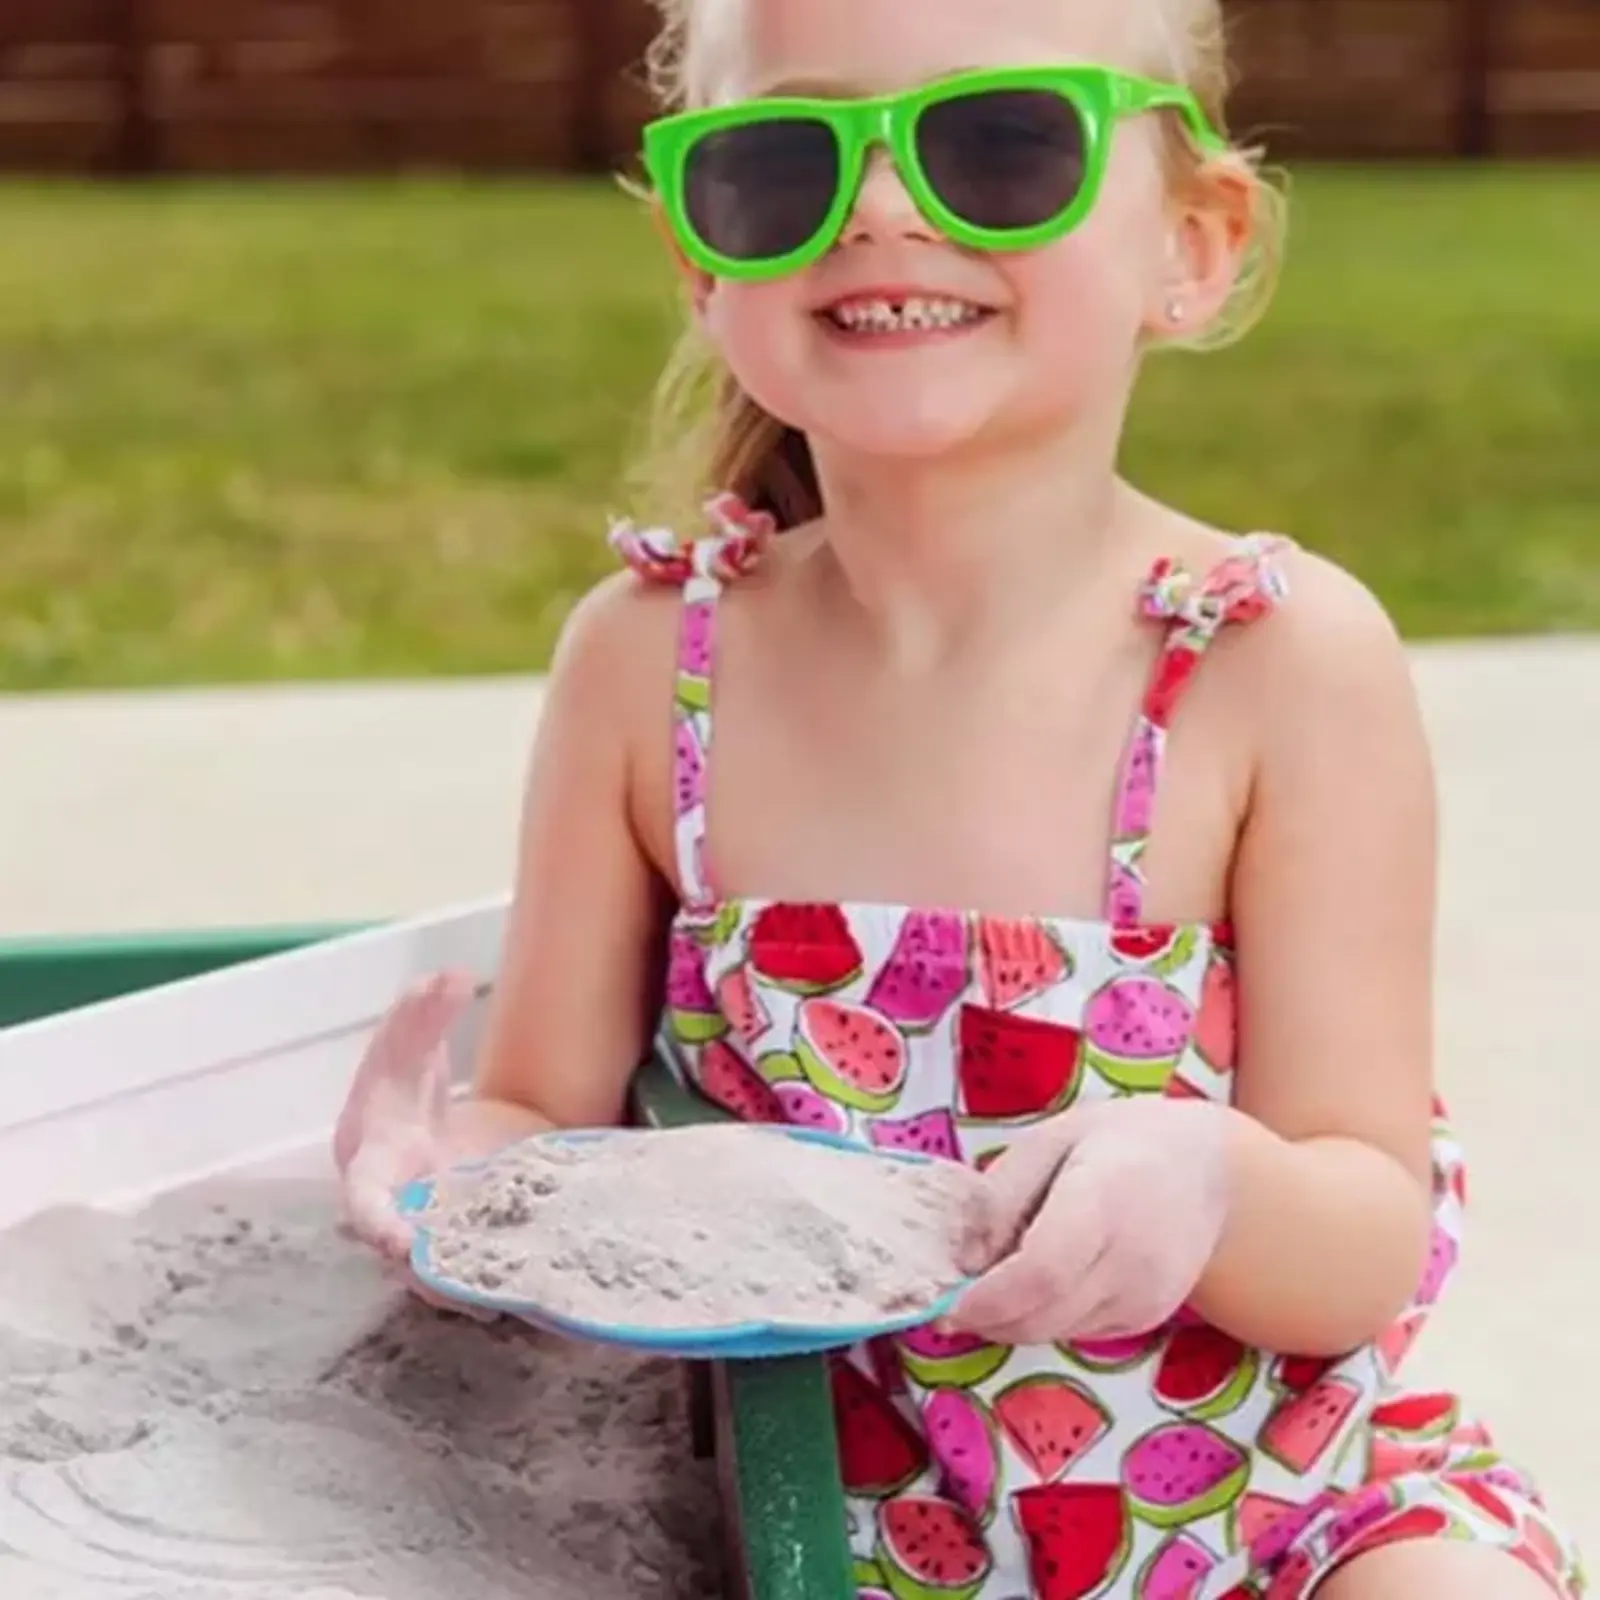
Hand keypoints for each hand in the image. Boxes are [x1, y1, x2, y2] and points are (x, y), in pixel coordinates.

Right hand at [332, 970, 492, 1317]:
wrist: (414, 1127)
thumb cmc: (399, 1091)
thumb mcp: (409, 1044)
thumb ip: (423, 1013)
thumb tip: (450, 977)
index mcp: (373, 1166)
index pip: (365, 1203)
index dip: (377, 1227)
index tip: (396, 1243)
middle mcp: (398, 1213)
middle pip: (410, 1256)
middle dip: (433, 1273)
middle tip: (470, 1294)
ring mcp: (434, 1236)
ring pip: (449, 1276)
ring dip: (474, 1287)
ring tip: (507, 1298)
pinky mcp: (469, 1244)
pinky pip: (483, 1271)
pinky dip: (506, 1282)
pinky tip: (539, 1285)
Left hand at [946, 1098, 1233, 1346]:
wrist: (1209, 1170)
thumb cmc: (1119, 1142)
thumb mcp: (1048, 1140)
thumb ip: (1000, 1197)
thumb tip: (963, 1260)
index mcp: (1104, 1200)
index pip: (1041, 1272)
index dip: (987, 1298)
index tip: (944, 1301)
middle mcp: (1132, 1260)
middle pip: (1043, 1315)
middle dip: (986, 1318)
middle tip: (948, 1299)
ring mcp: (1146, 1297)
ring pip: (1055, 1331)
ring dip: (1011, 1320)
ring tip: (991, 1282)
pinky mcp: (1148, 1318)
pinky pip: (1077, 1331)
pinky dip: (1044, 1317)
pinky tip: (1040, 1281)